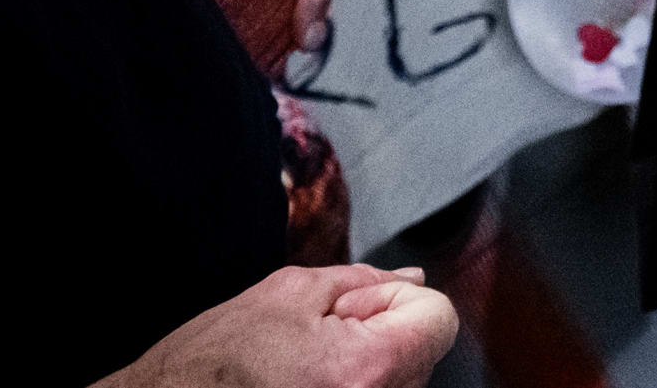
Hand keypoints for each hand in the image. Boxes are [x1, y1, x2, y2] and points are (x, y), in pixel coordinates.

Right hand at [96, 264, 458, 387]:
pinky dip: (354, 382)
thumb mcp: (289, 293)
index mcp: (367, 367)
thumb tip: (410, 279)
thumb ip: (363, 280)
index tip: (353, 307)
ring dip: (368, 360)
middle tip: (318, 336)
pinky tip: (308, 382)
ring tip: (307, 364)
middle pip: (422, 351)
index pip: (439, 318)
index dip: (395, 300)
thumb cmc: (218, 361)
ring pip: (401, 377)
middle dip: (381, 329)